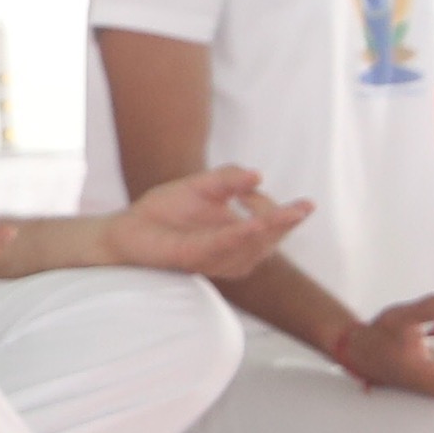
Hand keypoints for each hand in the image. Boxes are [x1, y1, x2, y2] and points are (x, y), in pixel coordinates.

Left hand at [105, 164, 313, 284]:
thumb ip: (229, 178)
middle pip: (268, 239)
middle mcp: (232, 251)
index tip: (297, 199)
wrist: (128, 227)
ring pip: (249, 245)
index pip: (273, 226)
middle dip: (286, 223)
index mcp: (240, 234)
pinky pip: (221, 247)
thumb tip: (257, 175)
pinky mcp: (194, 257)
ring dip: (268, 229)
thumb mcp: (204, 186)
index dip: (286, 213)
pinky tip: (252, 224)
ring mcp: (215, 258)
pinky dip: (238, 236)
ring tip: (285, 214)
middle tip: (305, 207)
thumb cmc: (168, 209)